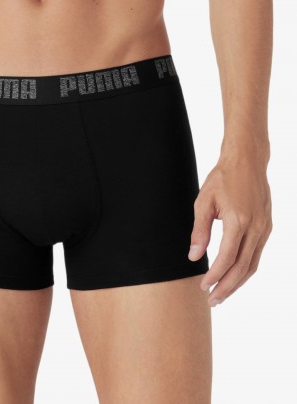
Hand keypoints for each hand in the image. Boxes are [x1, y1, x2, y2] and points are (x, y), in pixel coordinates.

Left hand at [188, 155, 272, 306]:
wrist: (247, 162)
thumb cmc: (222, 179)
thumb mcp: (203, 202)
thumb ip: (199, 231)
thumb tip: (194, 257)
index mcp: (238, 220)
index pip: (227, 258)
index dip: (215, 276)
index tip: (203, 287)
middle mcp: (256, 227)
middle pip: (242, 267)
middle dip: (227, 287)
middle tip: (212, 300)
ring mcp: (265, 228)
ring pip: (252, 264)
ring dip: (237, 282)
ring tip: (222, 294)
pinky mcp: (267, 227)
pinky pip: (257, 254)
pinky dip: (245, 269)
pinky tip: (234, 276)